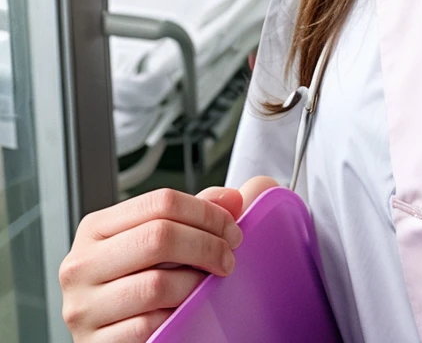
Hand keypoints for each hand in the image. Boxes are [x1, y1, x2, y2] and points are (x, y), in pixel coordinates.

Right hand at [59, 177, 278, 341]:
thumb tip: (233, 198)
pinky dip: (174, 318)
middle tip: (227, 258)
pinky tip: (182, 312)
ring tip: (205, 286)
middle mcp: (81, 264)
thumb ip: (192, 215)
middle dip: (206, 246)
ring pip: (156, 284)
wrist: (104, 338)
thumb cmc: (131, 284)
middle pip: (159, 237)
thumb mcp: (153, 242)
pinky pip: (148, 326)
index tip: (230, 229)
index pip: (160, 202)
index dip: (205, 212)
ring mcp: (83, 307)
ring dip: (194, 285)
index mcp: (95, 228)